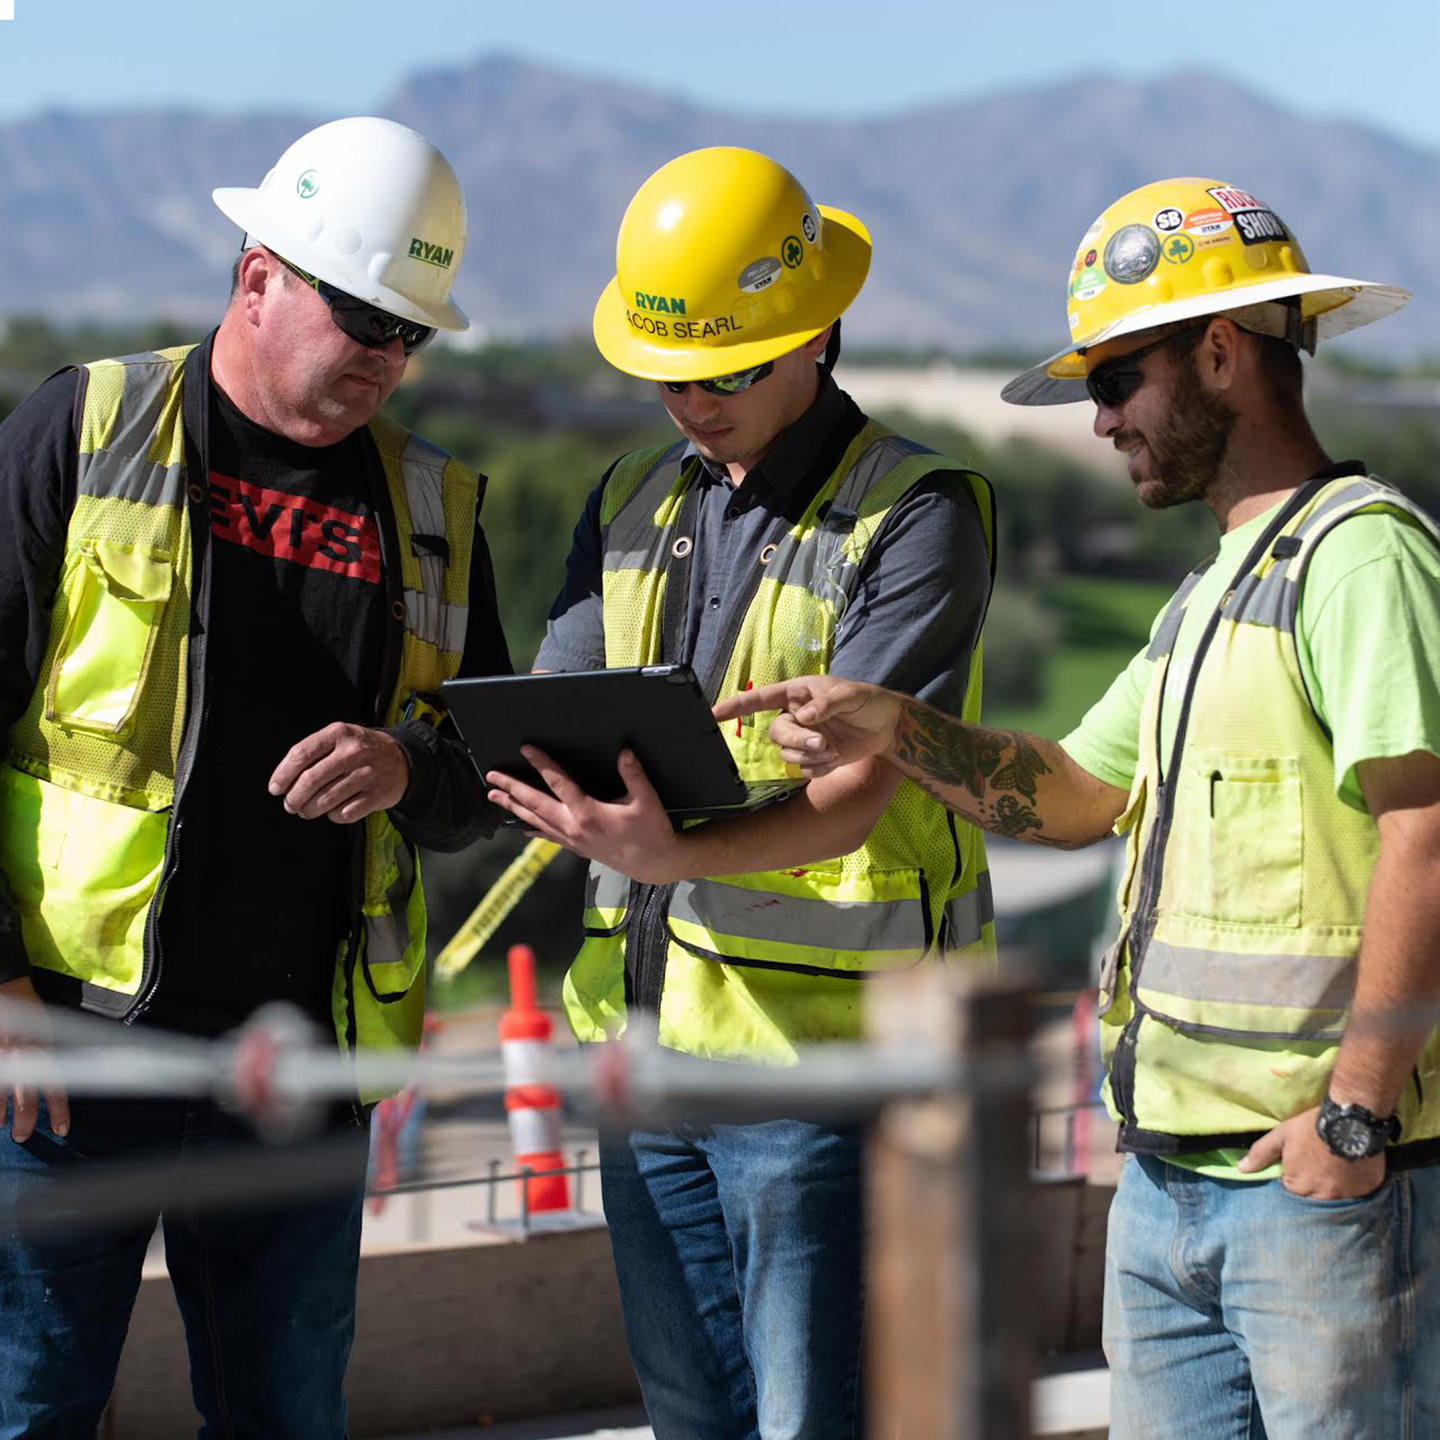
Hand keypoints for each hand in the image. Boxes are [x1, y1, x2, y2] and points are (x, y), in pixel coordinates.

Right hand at [0, 976, 68, 1142]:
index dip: (59, 1111)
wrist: (8, 989)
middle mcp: (25, 1057)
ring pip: (2, 1094)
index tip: (61, 1131)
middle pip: (26, 1099)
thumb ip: (51, 1056)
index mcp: (45, 1051)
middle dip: (25, 1122)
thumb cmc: (30, 1013)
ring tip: (2, 1125)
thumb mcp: (48, 1032)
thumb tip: (61, 1078)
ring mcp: (5, 1056)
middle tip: (23, 1136)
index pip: (56, 1087)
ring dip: (1, 1114)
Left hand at [268, 723, 409, 823]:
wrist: (402, 759)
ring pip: (326, 799)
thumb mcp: (339, 739)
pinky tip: (335, 810)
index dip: (283, 774)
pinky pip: (346, 813)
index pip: (301, 754)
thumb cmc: (362, 751)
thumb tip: (285, 782)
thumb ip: (313, 754)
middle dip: (294, 798)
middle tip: (291, 805)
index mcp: (338, 734)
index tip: (276, 788)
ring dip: (310, 810)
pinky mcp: (378, 794)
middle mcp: (354, 752)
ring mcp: (368, 773)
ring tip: (308, 810)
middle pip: (311, 780)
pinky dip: (334, 816)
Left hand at [486, 747, 683, 883]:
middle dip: (511, 788)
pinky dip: (532, 828)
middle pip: (535, 804)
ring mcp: (572, 840)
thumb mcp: (646, 800)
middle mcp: (574, 828)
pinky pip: (547, 836)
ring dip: (514, 807)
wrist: (654, 864)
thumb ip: (634, 774)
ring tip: (495, 796)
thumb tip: (624, 752)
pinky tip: (522, 826)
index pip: (558, 783)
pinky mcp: (576, 848)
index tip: (526, 749)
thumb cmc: (651, 832)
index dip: (541, 764)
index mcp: (588, 814)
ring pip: (535, 820)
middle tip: (493, 776)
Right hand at [712, 676, 902, 777]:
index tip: (713, 713)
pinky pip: (804, 769)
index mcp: (797, 694)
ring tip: (835, 749)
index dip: (736, 706)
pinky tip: (836, 758)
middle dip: (798, 741)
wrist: (887, 726)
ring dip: (811, 755)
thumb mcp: (850, 694)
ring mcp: (804, 738)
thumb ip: (826, 703)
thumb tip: (802, 716)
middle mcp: (795, 716)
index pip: (760, 699)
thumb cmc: (868, 700)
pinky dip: (820, 767)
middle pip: (777, 733)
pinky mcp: (814, 757)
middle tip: (824, 742)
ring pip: (789, 754)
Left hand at [1238, 1105, 1385, 1198]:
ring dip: (1333, 1188)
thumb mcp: (1282, 1135)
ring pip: (1335, 1199)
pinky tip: (1352, 1172)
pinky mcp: (1366, 1192)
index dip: (1294, 1178)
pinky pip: (1357, 1196)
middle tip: (1319, 1166)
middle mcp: (1321, 1197)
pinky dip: (1352, 1187)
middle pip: (1313, 1198)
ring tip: (1335, 1169)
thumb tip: (1241, 1169)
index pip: (1291, 1192)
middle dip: (1313, 1186)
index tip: (1301, 1165)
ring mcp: (1346, 1197)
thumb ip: (1261, 1154)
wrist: (1351, 1121)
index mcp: (1297, 1186)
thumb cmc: (1311, 1128)